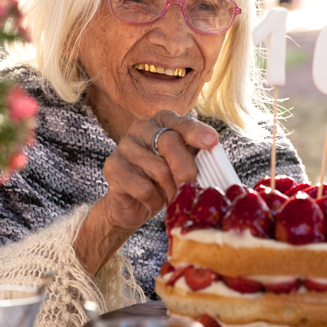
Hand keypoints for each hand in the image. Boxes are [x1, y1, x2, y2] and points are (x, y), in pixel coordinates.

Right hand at [74, 111, 218, 274]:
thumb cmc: (163, 181)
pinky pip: (142, 187)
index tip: (212, 142)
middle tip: (193, 188)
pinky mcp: (112, 167)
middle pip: (170, 142)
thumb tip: (214, 152)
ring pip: (158, 169)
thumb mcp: (183, 165)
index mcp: (162, 121)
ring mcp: (124, 146)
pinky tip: (152, 201)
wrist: (132, 205)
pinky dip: (154, 201)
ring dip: (171, 191)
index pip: (180, 122)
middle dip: (187, 170)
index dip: (196, 132)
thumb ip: (196, 156)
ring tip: (170, 197)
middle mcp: (141, 127)